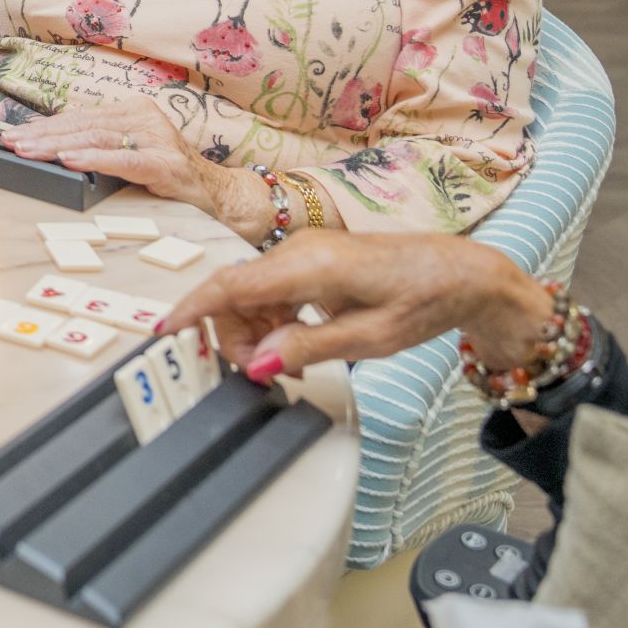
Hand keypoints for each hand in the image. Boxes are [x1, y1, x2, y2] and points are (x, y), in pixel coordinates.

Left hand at [0, 97, 270, 234]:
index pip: (81, 117)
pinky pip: (122, 159)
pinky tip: (68, 160)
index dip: (46, 126)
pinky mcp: (166, 163)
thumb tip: (54, 146)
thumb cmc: (171, 177)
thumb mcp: (132, 153)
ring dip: (57, 145)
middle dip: (44, 135)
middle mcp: (145, 118)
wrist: (220, 195)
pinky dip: (92, 159)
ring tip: (28, 150)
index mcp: (134, 111)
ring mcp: (157, 138)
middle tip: (11, 143)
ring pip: (97, 138)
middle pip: (84, 125)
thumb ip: (103, 145)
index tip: (16, 134)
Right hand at [156, 232, 557, 383]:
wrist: (461, 273)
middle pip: (235, 295)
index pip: (231, 285)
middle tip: (265, 376)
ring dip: (256, 334)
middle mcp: (299, 251)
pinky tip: (296, 346)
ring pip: (250, 295)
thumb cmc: (424, 299)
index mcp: (311, 266)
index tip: (166, 332)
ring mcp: (304, 252)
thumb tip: (261, 364)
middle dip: (235, 339)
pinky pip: (271, 291)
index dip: (193, 309)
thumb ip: (309, 347)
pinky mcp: (312, 260)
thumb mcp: (371, 337)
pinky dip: (272, 321)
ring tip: (290, 367)